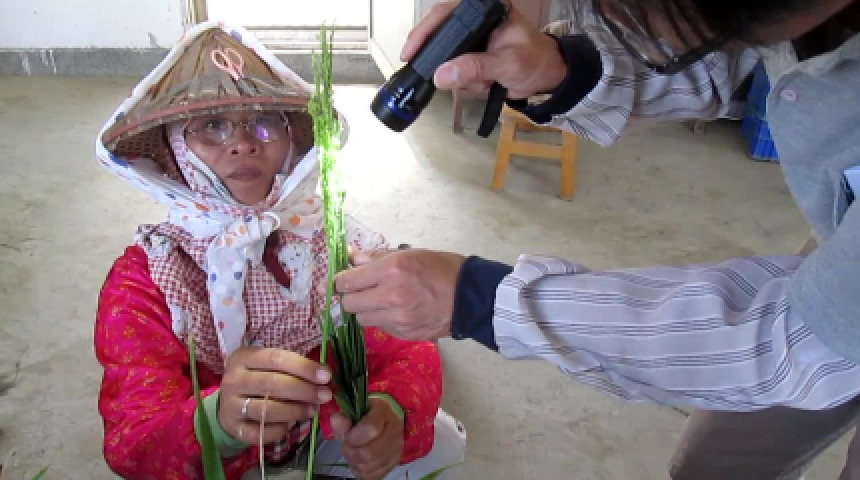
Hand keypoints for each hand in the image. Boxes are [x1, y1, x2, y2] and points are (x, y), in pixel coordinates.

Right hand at [218, 347, 332, 443]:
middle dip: (303, 390)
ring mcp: (230, 406)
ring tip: (313, 410)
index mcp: (243, 357)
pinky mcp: (233, 428)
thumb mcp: (268, 365)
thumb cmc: (257, 377)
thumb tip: (323, 376)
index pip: (276, 359)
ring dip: (295, 411)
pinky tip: (291, 425)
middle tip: (325, 395)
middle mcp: (233, 380)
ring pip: (266, 410)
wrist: (229, 402)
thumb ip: (291, 368)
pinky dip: (279, 430)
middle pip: (271, 384)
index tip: (326, 375)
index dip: (303, 367)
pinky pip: (260, 433)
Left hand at [330, 397, 404, 479]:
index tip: (347, 435)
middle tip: (348, 444)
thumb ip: (343, 416)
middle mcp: (394, 431)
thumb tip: (336, 420)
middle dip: (350, 451)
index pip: (370, 428)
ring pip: (367, 467)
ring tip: (354, 451)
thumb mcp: (352, 410)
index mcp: (384, 412)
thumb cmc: (365, 415)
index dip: (352, 436)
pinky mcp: (393, 465)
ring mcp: (396, 450)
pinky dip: (360, 470)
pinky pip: (371, 476)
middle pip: (367, 453)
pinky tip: (360, 460)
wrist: (383, 422)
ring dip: (354, 462)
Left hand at [335, 249, 464, 340]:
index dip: (341, 281)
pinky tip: (397, 311)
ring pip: (362, 318)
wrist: (470, 296)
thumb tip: (352, 258)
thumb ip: (377, 257)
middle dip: (351, 296)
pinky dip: (383, 319)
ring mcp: (396, 318)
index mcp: (391, 270)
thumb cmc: (442, 268)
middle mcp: (390, 296)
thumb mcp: (410, 253)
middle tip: (361, 291)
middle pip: (349, 303)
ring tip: (381, 301)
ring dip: (366, 309)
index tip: (344, 280)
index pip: (347, 281)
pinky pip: (380, 327)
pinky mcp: (403, 333)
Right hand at [402, 1, 566, 98]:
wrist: (548, 76)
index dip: (424, 31)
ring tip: (487, 82)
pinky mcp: (473, 57)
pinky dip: (468, 83)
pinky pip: (456, 72)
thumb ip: (475, 67)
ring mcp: (473, 41)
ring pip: (447, 59)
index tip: (410, 51)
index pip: (446, 14)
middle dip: (445, 61)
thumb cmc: (536, 60)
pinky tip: (488, 84)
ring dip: (462, 77)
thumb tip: (442, 74)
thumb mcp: (507, 63)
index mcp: (485, 10)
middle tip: (438, 76)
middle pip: (440, 36)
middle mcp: (476, 21)